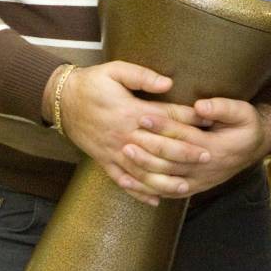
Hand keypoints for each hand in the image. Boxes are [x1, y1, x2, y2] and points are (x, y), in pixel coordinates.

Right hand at [43, 62, 205, 205]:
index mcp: (130, 112)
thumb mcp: (115, 70)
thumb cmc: (91, 83)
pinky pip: (123, 181)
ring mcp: (114, 151)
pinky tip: (155, 200)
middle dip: (185, 152)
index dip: (189, 119)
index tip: (209, 121)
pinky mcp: (104, 161)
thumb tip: (168, 82)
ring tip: (187, 186)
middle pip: (160, 147)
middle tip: (208, 155)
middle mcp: (124, 135)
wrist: (61, 101)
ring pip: (143, 171)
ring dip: (165, 180)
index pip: (166, 118)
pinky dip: (138, 193)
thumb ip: (142, 76)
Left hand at [128, 98, 270, 196]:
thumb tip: (199, 106)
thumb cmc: (246, 126)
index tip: (143, 116)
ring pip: (165, 180)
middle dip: (148, 149)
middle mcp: (205, 169)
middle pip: (171, 161)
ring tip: (125, 153)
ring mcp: (198, 182)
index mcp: (216, 148)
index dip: (163, 127)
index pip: (184, 137)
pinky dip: (146, 188)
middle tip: (127, 137)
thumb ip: (223, 108)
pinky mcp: (192, 189)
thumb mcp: (243, 112)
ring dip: (143, 169)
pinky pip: (166, 192)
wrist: (253, 149)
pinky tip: (129, 181)